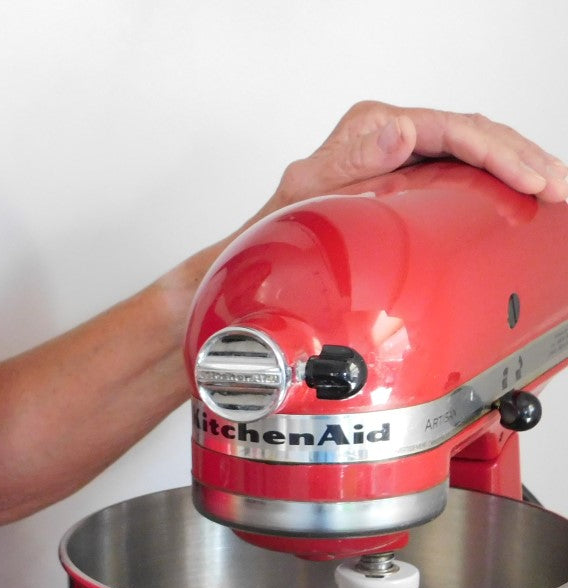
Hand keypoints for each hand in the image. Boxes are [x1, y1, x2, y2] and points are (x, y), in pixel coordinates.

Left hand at [265, 100, 567, 214]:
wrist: (271, 237)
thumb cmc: (286, 214)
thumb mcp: (311, 187)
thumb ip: (353, 160)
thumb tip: (398, 131)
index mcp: (376, 126)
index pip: (453, 131)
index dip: (496, 153)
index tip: (527, 176)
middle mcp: (396, 131)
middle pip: (476, 134)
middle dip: (524, 158)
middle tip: (560, 186)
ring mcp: (408, 150)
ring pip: (480, 149)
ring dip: (523, 167)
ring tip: (559, 189)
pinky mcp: (416, 170)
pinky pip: (469, 167)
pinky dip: (503, 178)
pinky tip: (528, 192)